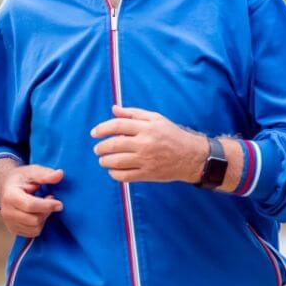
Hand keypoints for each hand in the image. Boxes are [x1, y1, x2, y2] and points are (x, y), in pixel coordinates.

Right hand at [0, 162, 63, 237]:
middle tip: (50, 200)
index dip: (47, 206)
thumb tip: (60, 174)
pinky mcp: (13, 229)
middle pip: (34, 220)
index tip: (59, 204)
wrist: (6, 187)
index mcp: (10, 196)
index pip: (30, 205)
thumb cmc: (21, 179)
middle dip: (46, 211)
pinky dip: (39, 224)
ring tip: (43, 206)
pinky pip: (32, 233)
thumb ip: (45, 174)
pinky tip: (38, 213)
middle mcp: (7, 212)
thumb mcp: (31, 172)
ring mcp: (9, 222)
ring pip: (35, 228)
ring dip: (44, 218)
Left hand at [91, 105, 207, 183]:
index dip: (102, 129)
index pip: (117, 125)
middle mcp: (145, 143)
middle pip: (113, 145)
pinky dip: (114, 174)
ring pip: (116, 162)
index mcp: (146, 127)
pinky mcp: (148, 174)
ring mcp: (146, 160)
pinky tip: (113, 170)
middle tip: (97, 149)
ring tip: (103, 160)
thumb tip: (113, 109)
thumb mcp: (155, 119)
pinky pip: (124, 176)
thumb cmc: (171, 135)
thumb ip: (133, 114)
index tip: (94, 133)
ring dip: (104, 161)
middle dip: (100, 148)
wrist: (191, 156)